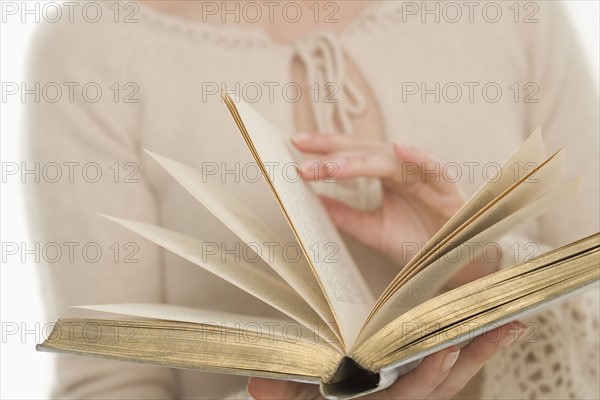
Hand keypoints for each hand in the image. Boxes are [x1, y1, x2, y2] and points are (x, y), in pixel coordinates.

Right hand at [247, 321, 525, 399]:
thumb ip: (281, 395)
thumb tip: (257, 385)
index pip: (405, 395)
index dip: (426, 375)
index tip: (444, 348)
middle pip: (443, 385)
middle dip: (472, 358)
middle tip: (502, 328)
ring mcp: (413, 393)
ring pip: (454, 377)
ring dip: (482, 351)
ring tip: (511, 325)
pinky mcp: (418, 382)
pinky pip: (450, 369)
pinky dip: (472, 351)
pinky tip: (491, 331)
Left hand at [292, 133, 465, 265]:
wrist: (455, 267)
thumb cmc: (418, 244)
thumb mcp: (372, 230)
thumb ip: (344, 215)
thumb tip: (309, 203)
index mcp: (387, 177)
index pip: (352, 155)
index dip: (326, 149)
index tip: (296, 144)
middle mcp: (404, 171)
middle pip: (365, 150)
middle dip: (334, 149)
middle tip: (302, 149)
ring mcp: (425, 179)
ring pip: (391, 160)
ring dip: (361, 160)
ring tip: (332, 165)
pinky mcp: (447, 192)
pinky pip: (435, 170)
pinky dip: (420, 159)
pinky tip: (400, 149)